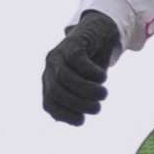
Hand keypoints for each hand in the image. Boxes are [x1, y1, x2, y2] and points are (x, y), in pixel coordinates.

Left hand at [42, 10, 120, 124]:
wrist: (101, 33)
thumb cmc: (94, 65)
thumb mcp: (87, 86)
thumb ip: (80, 101)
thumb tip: (75, 119)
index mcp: (50, 82)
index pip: (49, 104)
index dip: (64, 115)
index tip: (82, 121)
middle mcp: (50, 68)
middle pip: (57, 91)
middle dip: (78, 104)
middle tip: (97, 108)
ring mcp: (59, 54)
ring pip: (66, 77)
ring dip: (87, 90)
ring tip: (103, 94)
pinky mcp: (72, 43)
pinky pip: (78, 61)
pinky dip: (92, 73)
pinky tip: (103, 76)